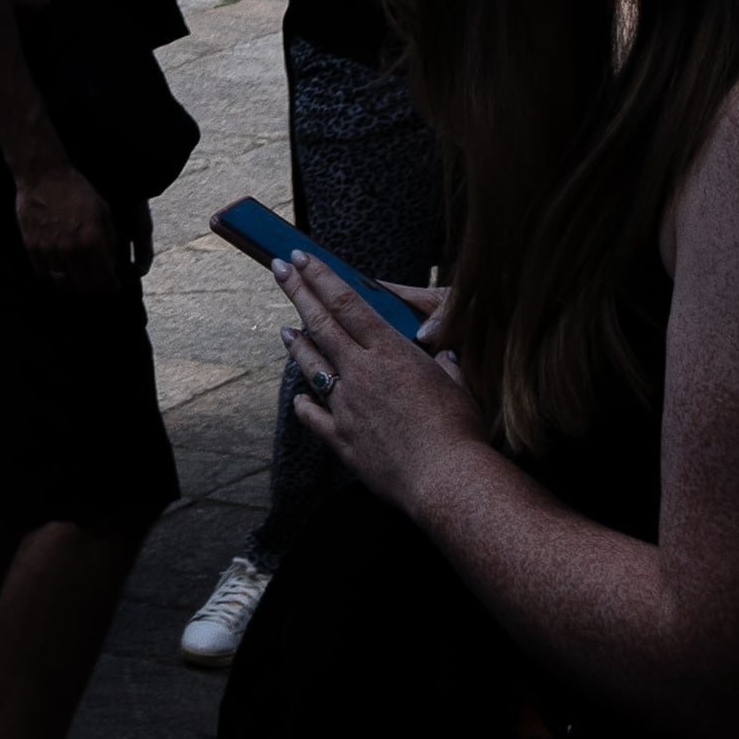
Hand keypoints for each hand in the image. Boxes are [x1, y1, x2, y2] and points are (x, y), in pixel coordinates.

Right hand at [13, 155, 120, 290]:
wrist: (43, 174)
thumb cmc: (76, 189)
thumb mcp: (103, 211)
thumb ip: (110, 240)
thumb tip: (112, 264)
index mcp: (93, 241)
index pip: (104, 280)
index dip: (111, 287)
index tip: (113, 285)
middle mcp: (71, 250)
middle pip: (84, 287)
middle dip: (94, 288)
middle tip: (97, 284)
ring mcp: (49, 250)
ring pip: (63, 284)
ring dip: (73, 285)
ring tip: (78, 279)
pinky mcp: (32, 247)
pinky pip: (43, 274)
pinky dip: (53, 278)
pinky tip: (59, 271)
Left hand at [281, 255, 484, 508]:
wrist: (447, 480)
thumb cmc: (461, 431)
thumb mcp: (458, 387)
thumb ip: (445, 368)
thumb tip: (445, 358)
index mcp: (390, 352)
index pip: (347, 303)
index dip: (320, 277)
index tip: (299, 257)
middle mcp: (361, 372)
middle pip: (321, 323)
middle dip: (297, 291)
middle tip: (277, 269)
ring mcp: (346, 405)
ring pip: (311, 365)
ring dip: (296, 345)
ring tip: (284, 330)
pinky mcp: (342, 438)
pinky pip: (313, 416)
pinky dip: (303, 404)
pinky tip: (298, 397)